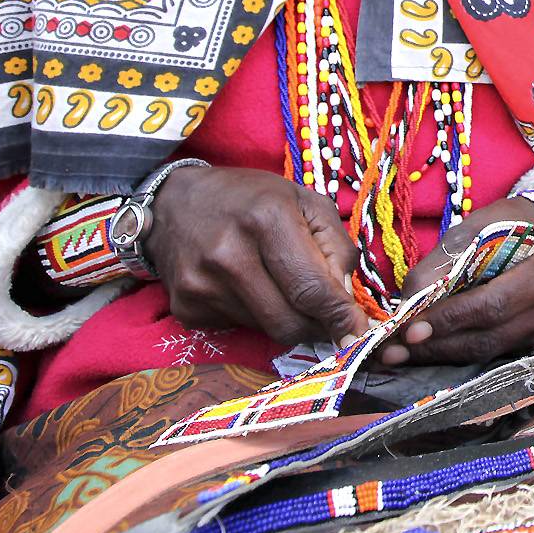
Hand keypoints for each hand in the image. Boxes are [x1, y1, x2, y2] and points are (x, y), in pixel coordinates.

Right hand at [146, 164, 368, 347]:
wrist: (175, 203)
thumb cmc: (251, 199)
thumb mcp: (305, 202)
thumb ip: (336, 247)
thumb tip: (346, 298)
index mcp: (266, 220)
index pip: (311, 288)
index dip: (340, 316)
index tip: (358, 333)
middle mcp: (229, 255)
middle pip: (290, 322)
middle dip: (317, 325)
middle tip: (326, 312)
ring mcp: (202, 285)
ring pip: (267, 330)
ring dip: (286, 318)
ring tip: (280, 285)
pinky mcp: (186, 308)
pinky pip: (239, 329)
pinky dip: (255, 316)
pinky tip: (247, 287)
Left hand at [376, 197, 533, 366]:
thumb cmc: (502, 226)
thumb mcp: (471, 230)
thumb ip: (441, 265)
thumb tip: (409, 303)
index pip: (493, 304)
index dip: (450, 319)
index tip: (409, 330)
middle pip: (488, 336)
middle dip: (436, 344)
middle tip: (393, 350)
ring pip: (486, 351)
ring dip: (440, 353)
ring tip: (400, 353)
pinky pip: (489, 353)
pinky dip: (454, 352)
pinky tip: (426, 349)